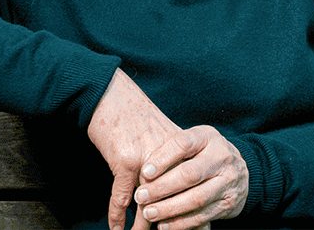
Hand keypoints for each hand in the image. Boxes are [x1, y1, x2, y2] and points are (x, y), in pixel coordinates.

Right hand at [87, 69, 181, 229]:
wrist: (114, 96)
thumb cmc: (137, 117)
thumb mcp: (164, 135)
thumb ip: (175, 158)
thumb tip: (181, 186)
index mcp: (184, 150)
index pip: (194, 188)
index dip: (196, 211)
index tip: (199, 229)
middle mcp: (170, 157)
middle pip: (175, 200)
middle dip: (173, 224)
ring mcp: (147, 160)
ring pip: (149, 204)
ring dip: (144, 226)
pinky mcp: (125, 162)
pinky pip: (120, 198)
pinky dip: (118, 217)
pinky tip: (117, 229)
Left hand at [133, 125, 248, 229]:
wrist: (239, 169)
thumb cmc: (204, 154)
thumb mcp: (194, 143)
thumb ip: (173, 152)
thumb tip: (143, 171)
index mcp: (208, 137)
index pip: (184, 143)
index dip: (163, 158)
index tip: (144, 172)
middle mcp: (222, 157)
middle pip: (189, 174)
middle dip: (162, 187)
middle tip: (141, 196)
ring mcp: (228, 181)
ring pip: (196, 198)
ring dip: (169, 209)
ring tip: (149, 213)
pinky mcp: (229, 203)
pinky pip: (203, 216)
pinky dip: (181, 223)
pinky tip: (164, 225)